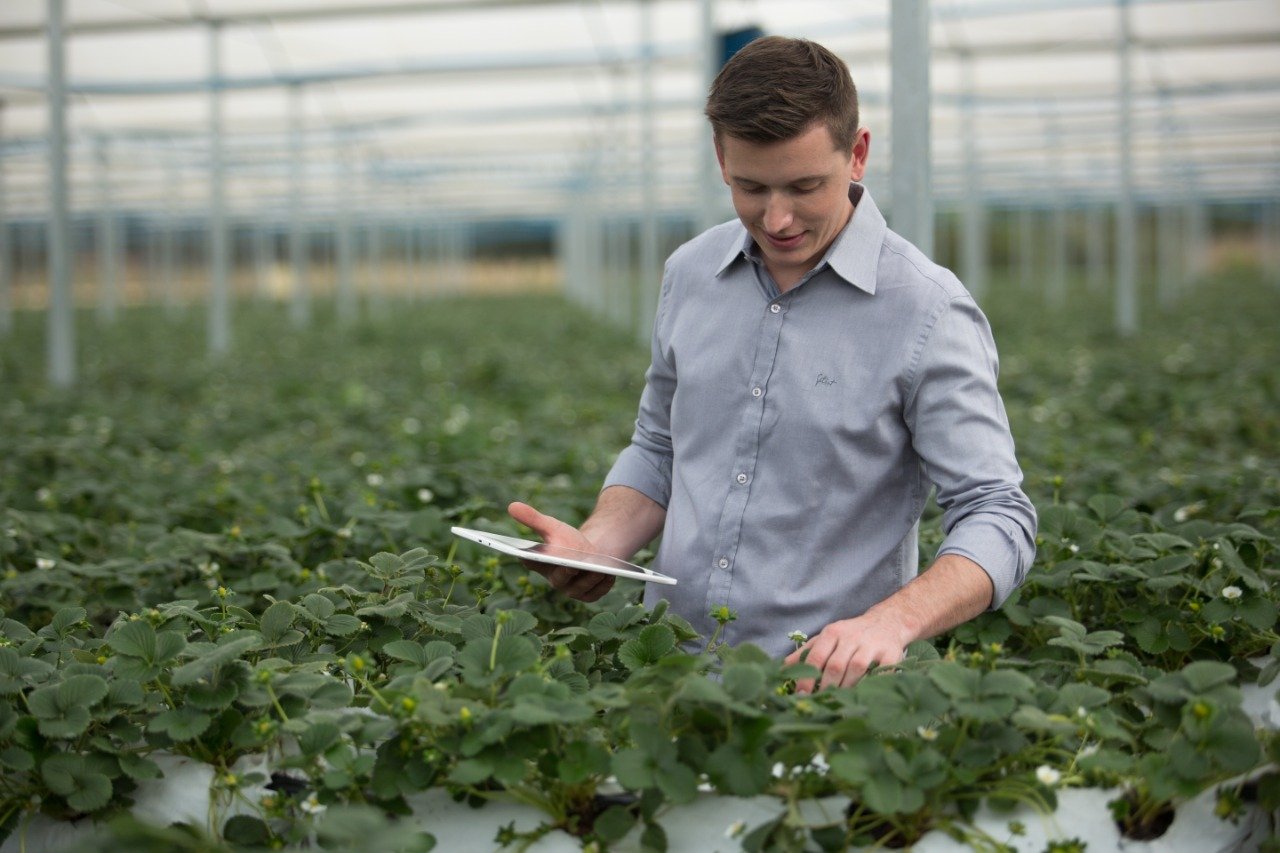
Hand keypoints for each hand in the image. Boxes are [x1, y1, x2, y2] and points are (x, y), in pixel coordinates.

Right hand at [507, 501, 615, 601]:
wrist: (590, 553)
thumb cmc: (567, 541)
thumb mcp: (552, 527)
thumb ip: (533, 518)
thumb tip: (511, 505)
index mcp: (540, 564)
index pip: (530, 562)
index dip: (529, 560)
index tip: (528, 556)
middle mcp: (554, 580)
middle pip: (558, 579)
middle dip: (565, 573)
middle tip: (572, 566)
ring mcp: (571, 590)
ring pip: (579, 588)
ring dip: (589, 580)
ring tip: (599, 569)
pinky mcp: (588, 596)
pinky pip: (595, 593)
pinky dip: (602, 586)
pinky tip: (609, 576)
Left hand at [783, 610, 911, 692]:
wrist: (887, 622)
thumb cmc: (851, 635)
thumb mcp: (827, 638)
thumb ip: (806, 652)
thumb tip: (782, 668)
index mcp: (833, 633)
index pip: (816, 657)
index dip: (807, 678)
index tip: (801, 695)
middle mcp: (852, 637)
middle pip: (835, 665)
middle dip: (826, 687)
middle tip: (820, 702)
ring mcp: (872, 645)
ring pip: (856, 669)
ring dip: (846, 688)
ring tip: (838, 702)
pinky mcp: (891, 655)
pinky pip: (881, 672)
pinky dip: (872, 685)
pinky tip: (864, 696)